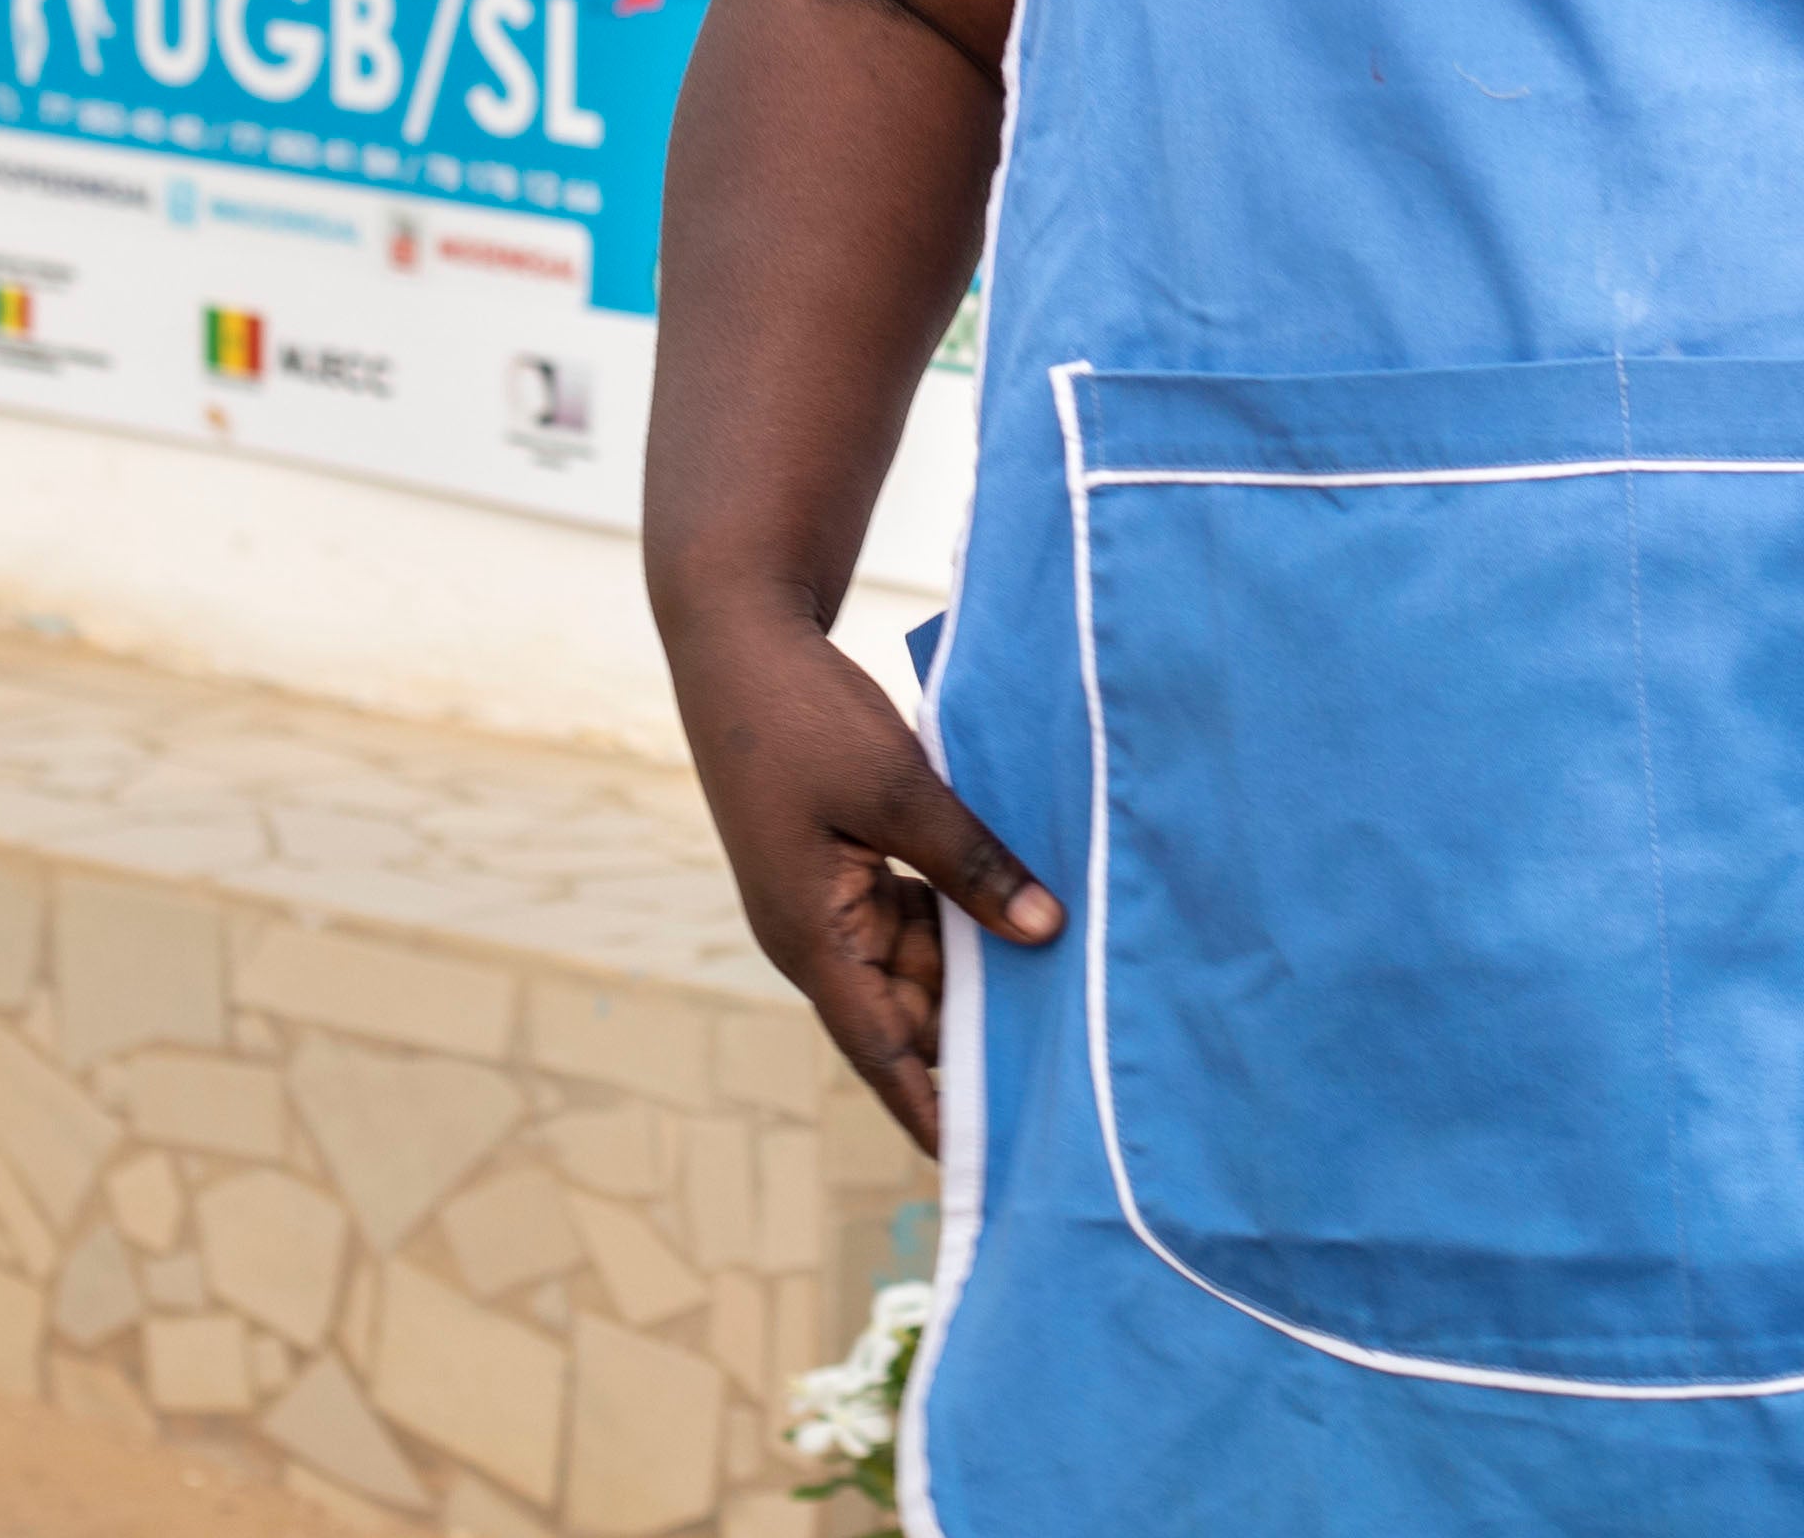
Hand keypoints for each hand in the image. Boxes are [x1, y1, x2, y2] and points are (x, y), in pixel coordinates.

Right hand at [673, 610, 1058, 1153]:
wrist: (739, 640)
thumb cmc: (803, 716)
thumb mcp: (897, 789)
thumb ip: (971, 863)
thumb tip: (1046, 931)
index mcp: (809, 935)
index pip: (881, 1050)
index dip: (930, 1109)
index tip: (979, 1164)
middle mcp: (816, 933)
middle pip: (907, 1010)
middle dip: (973, 1039)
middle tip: (1064, 1073)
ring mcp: (828, 897)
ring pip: (915, 961)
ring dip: (975, 973)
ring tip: (1062, 1001)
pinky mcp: (844, 862)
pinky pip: (911, 914)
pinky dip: (962, 919)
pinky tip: (1026, 915)